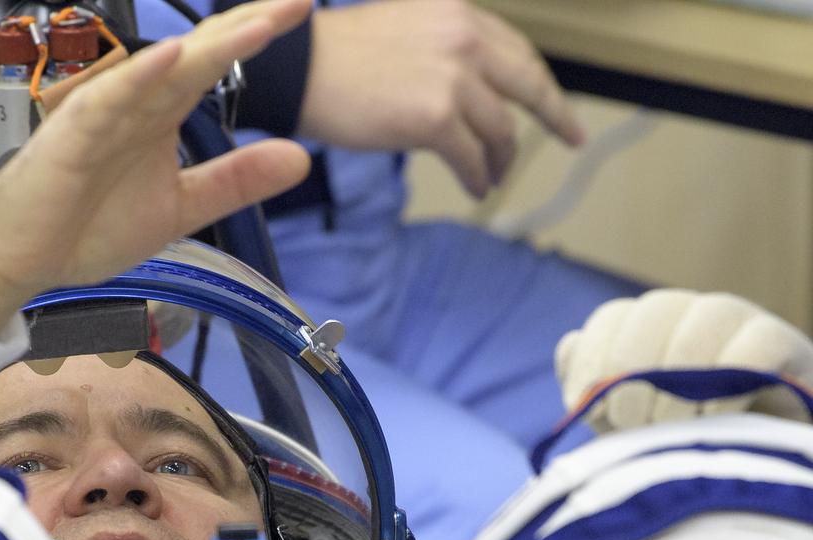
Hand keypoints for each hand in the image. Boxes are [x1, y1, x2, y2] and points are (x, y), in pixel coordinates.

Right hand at [0, 0, 312, 336]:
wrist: (24, 260)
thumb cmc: (85, 228)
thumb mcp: (180, 208)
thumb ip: (235, 181)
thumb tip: (300, 159)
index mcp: (160, 114)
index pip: (213, 63)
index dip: (255, 35)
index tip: (301, 9)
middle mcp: (135, 103)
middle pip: (197, 54)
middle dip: (246, 25)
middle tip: (296, 1)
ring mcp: (103, 116)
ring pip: (160, 71)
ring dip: (209, 47)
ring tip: (259, 24)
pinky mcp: (72, 138)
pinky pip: (107, 102)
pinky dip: (138, 79)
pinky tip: (172, 58)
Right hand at [298, 0, 582, 197]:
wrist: (303, 71)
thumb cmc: (339, 58)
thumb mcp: (406, 31)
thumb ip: (445, 52)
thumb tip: (467, 96)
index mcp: (460, 16)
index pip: (517, 52)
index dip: (541, 82)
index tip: (559, 104)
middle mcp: (466, 41)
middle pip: (528, 85)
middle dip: (554, 116)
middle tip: (570, 137)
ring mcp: (453, 80)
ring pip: (500, 130)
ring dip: (500, 160)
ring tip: (492, 178)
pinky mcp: (435, 119)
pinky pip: (472, 158)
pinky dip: (478, 177)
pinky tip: (476, 188)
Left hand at [555, 289, 812, 432]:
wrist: (754, 466)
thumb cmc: (679, 445)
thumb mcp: (625, 424)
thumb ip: (593, 387)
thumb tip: (570, 345)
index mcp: (648, 326)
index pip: (611, 318)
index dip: (593, 365)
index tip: (587, 410)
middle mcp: (693, 313)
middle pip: (653, 312)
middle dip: (631, 376)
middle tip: (631, 426)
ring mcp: (742, 323)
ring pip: (703, 322)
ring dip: (675, 386)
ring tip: (669, 429)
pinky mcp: (787, 347)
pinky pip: (756, 347)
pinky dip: (725, 387)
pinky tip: (710, 421)